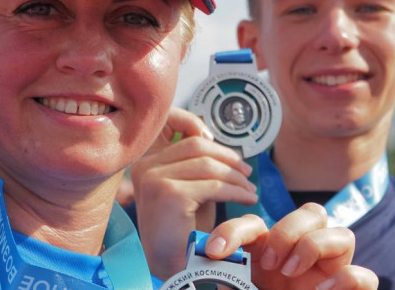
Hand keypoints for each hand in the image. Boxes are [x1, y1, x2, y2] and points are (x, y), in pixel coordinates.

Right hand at [132, 106, 257, 278]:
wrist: (176, 264)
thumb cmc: (185, 227)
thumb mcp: (190, 185)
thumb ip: (196, 161)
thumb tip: (211, 134)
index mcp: (147, 161)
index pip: (179, 130)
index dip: (203, 130)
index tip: (230, 152)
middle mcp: (145, 167)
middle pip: (197, 145)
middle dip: (229, 158)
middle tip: (247, 174)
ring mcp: (155, 179)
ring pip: (208, 165)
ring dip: (236, 177)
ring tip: (250, 190)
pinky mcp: (169, 194)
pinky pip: (214, 185)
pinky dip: (237, 191)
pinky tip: (247, 199)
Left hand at [204, 203, 378, 289]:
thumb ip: (218, 285)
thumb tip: (201, 265)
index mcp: (266, 260)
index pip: (256, 226)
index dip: (235, 230)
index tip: (215, 251)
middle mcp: (300, 263)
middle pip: (312, 215)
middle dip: (289, 229)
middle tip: (270, 263)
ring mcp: (328, 279)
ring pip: (342, 234)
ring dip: (314, 246)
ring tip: (290, 274)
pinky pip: (365, 278)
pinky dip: (348, 279)